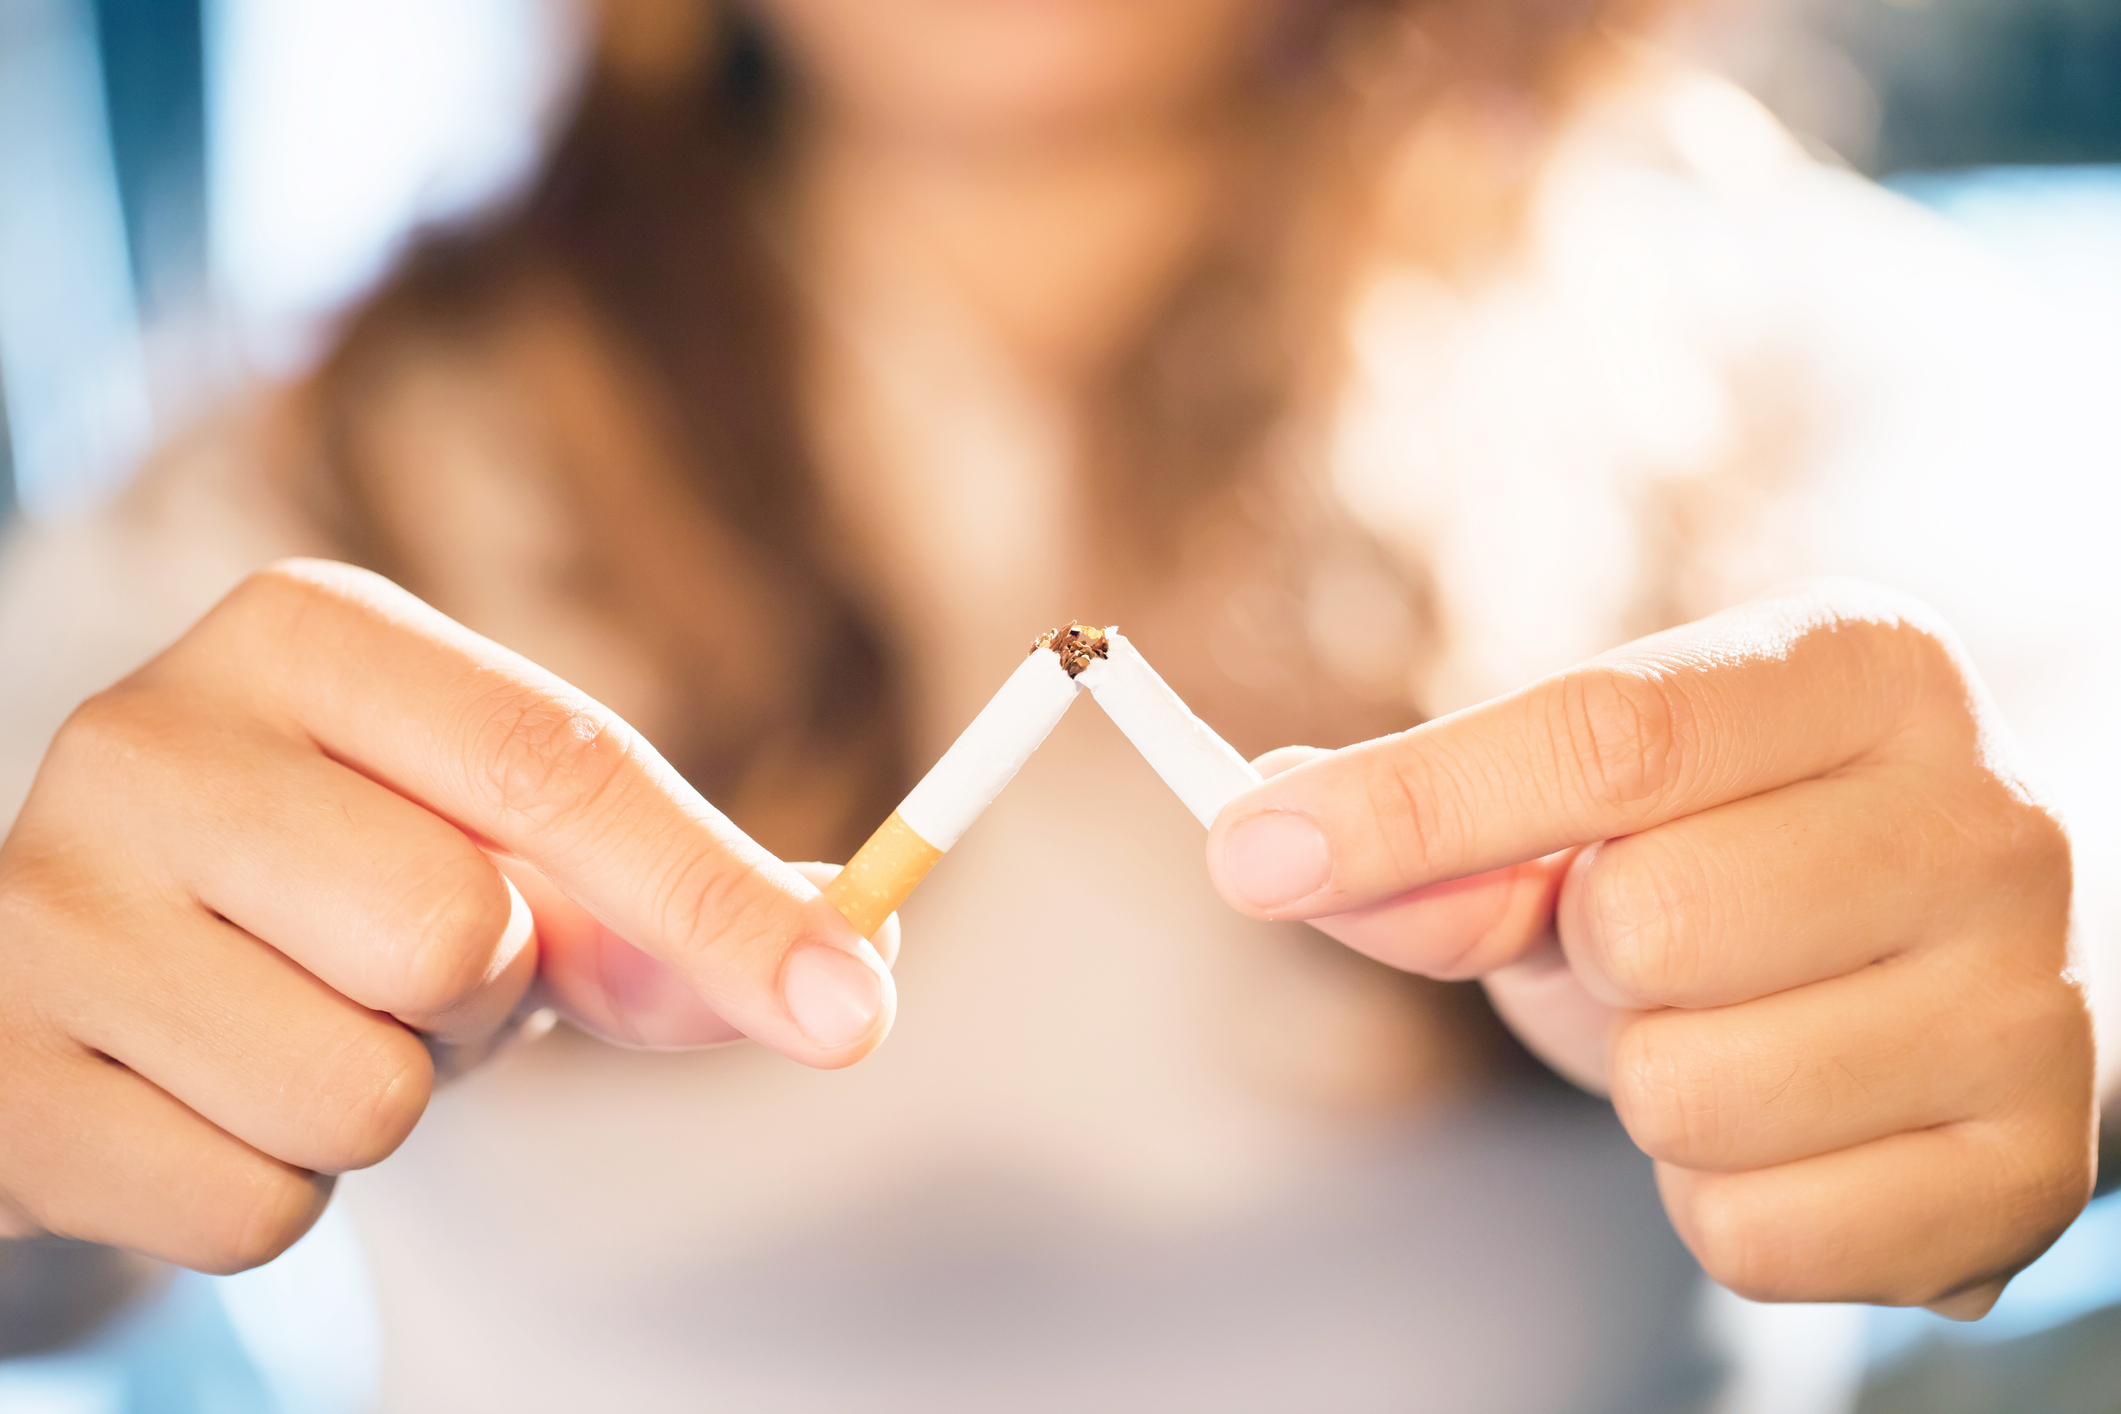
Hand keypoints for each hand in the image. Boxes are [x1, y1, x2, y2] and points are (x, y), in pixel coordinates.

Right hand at [0, 561, 893, 1272]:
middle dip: (483, 1001)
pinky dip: (279, 1192)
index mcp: (306, 634)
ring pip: (363, 1096)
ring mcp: (43, 905)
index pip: (558, 764)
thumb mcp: (505, 863)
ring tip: (298, 1026)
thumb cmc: (337, 899)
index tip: (849, 1010)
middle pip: (457, 935)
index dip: (717, 898)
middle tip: (402, 974)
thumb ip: (677, 905)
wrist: (100, 986)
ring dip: (384, 1104)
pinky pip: (255, 1212)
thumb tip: (857, 968)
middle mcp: (150, 735)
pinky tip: (208, 1103)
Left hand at [1207, 580, 2093, 1316]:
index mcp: (1862, 669)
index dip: (1411, 805)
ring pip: (1692, 1096)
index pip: (1610, 734)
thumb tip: (1270, 838)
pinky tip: (1787, 1131)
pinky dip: (1715, 1203)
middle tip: (1647, 943)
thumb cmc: (1729, 867)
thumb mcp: (1580, 826)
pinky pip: (1753, 1237)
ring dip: (1649, 1087)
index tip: (1248, 856)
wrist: (1925, 984)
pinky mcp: (2030, 1173)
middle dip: (1587, 959)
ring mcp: (2037, 1001)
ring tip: (1728, 1032)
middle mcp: (1987, 815)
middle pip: (1651, 920)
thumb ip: (1434, 838)